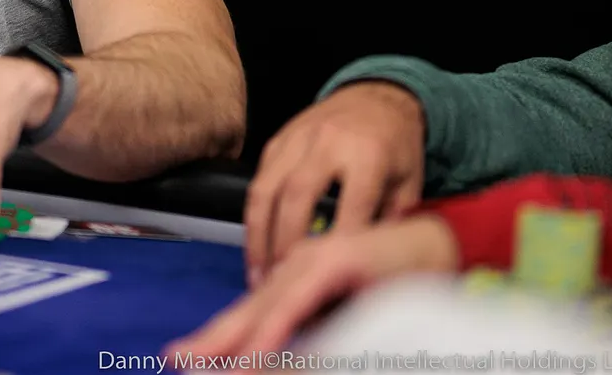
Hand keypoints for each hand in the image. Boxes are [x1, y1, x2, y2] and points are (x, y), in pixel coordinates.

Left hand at [166, 214, 459, 358]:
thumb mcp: (343, 317)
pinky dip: (275, 334)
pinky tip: (253, 355)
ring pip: (265, 312)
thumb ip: (314, 334)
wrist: (436, 248)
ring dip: (235, 344)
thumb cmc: (391, 286)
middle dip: (210, 341)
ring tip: (204, 366)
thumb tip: (283, 360)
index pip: (247, 315)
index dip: (215, 337)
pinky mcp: (334, 265)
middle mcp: (293, 266)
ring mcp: (312, 262)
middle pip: (245, 312)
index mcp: (291, 278)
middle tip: (175, 359)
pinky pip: (296, 307)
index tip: (182, 357)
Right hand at [245, 80, 426, 282]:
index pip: (352, 204)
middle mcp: (327, 142)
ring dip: (259, 234)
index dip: (340, 243)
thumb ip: (393, 219)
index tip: (329, 277)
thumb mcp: (410, 181)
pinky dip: (254, 216)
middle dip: (285, 243)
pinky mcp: (278, 139)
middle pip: (297, 195)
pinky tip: (256, 245)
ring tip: (258, 272)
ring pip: (266, 188)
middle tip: (280, 281)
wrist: (375, 96)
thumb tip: (370, 262)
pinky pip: (259, 179)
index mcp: (368, 153)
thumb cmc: (396, 145)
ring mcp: (297, 138)